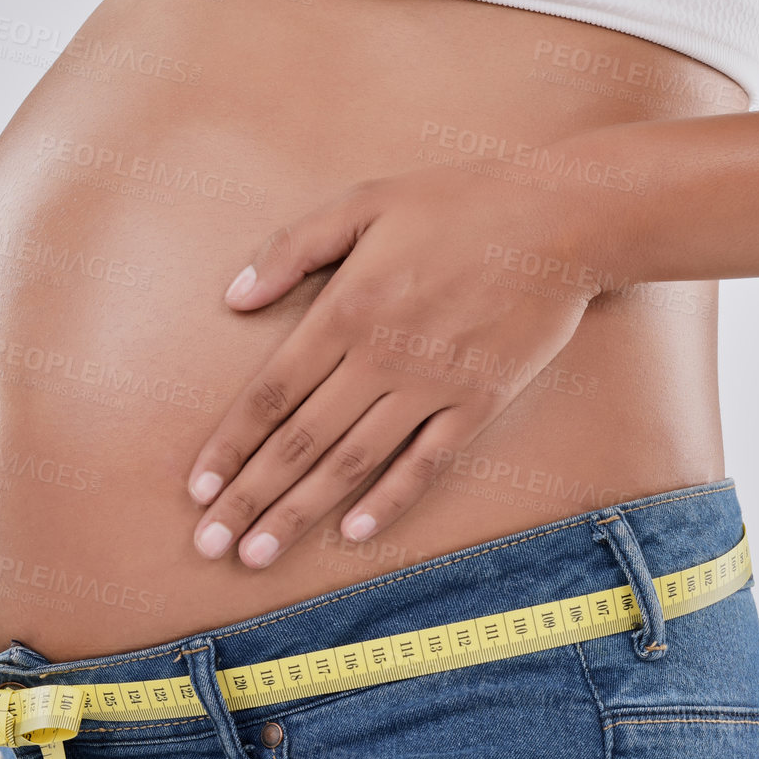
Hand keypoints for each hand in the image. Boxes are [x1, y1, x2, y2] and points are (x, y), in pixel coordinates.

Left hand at [185, 164, 608, 566]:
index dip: (230, 446)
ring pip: (353, 463)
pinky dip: (389, 501)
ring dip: (301, 512)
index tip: (197, 488)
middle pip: (301, 441)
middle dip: (249, 498)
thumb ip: (293, 248)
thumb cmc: (458, 203)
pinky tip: (353, 533)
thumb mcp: (364, 202)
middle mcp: (382, 357)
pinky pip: (426, 463)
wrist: (561, 221)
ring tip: (259, 555)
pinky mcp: (480, 403)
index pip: (271, 394)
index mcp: (346, 309)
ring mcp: (433, 386)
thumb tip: (234, 298)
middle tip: (210, 546)